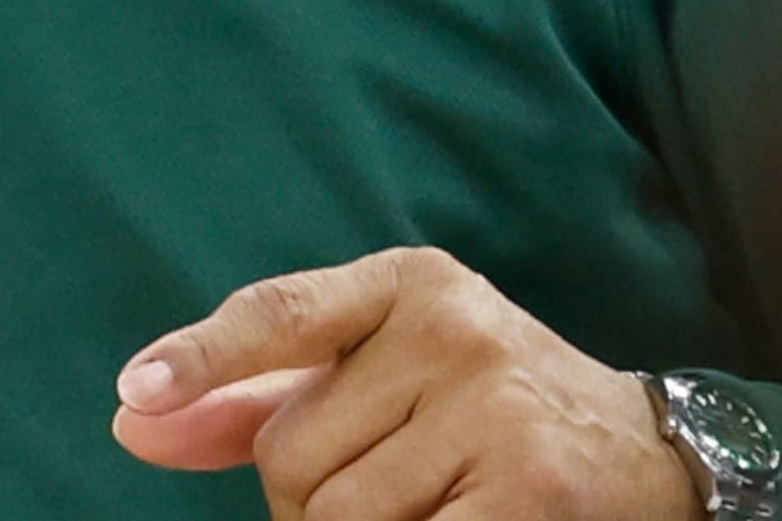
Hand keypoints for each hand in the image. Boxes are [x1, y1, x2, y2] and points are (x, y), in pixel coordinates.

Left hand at [113, 247, 699, 520]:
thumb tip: (136, 419)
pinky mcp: (526, 491)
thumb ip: (258, 397)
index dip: (204, 359)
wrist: (645, 455)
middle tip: (398, 482)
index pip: (283, 313)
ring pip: (334, 520)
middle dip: (311, 498)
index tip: (137, 393)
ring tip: (431, 508)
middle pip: (292, 456)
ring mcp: (494, 409)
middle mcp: (453, 329)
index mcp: (411, 283)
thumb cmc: (483, 414)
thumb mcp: (384, 375)